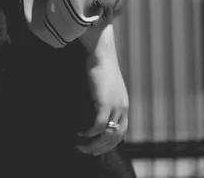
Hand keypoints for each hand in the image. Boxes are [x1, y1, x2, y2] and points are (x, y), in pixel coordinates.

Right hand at [75, 21, 128, 155]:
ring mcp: (115, 106)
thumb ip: (102, 100)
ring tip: (80, 146)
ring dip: (93, 144)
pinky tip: (79, 133)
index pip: (120, 133)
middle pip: (115, 138)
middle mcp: (122, 108)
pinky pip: (98, 125)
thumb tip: (92, 110)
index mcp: (123, 105)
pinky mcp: (105, 103)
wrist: (101, 52)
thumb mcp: (105, 87)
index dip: (109, 144)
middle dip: (100, 148)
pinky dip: (88, 133)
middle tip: (86, 152)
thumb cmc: (99, 66)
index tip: (96, 148)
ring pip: (107, 135)